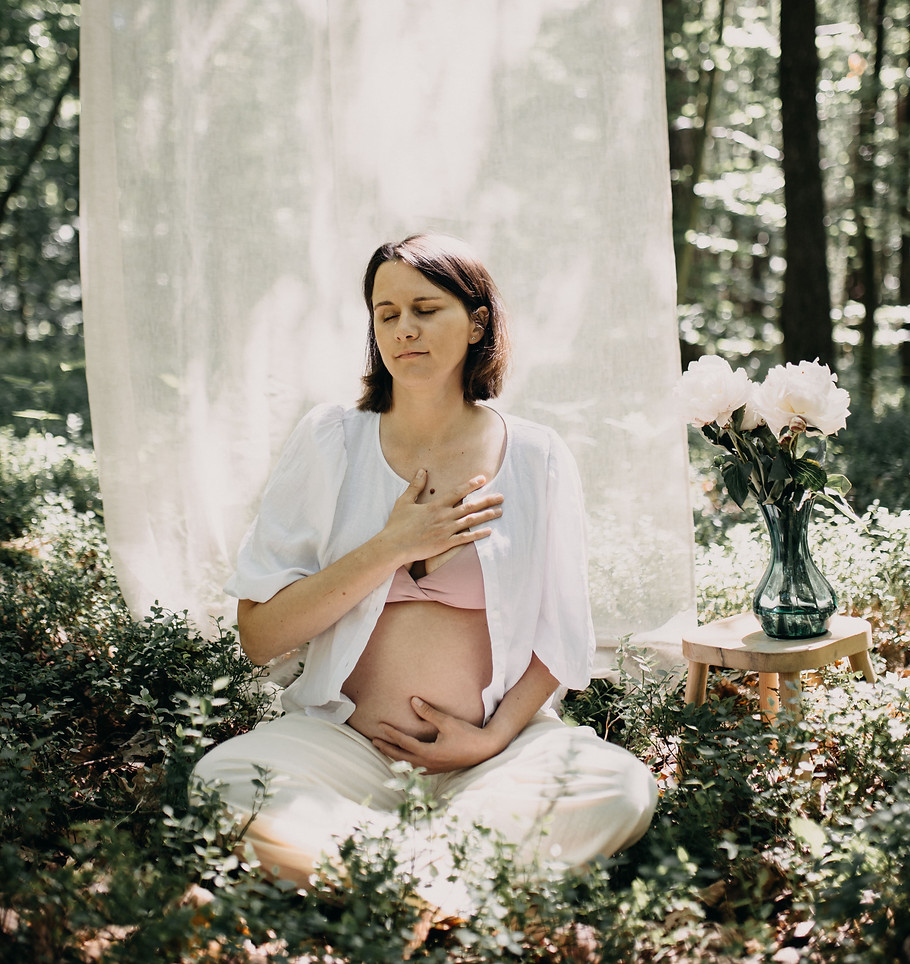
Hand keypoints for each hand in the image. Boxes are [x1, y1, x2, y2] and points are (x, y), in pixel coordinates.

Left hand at [372, 697, 506, 773]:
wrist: (485, 749)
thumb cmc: (467, 734)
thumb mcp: (447, 721)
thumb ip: (428, 712)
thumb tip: (413, 701)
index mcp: (429, 753)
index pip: (404, 744)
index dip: (391, 734)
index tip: (380, 726)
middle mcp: (429, 764)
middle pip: (401, 758)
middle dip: (387, 749)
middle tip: (373, 741)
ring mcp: (434, 768)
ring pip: (408, 765)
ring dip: (396, 757)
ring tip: (385, 750)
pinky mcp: (439, 768)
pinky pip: (417, 768)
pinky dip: (407, 763)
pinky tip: (405, 760)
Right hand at [382, 471, 502, 566]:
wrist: (394, 546)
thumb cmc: (397, 524)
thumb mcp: (404, 501)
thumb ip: (415, 486)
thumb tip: (422, 470)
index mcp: (435, 506)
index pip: (457, 492)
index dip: (470, 485)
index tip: (483, 479)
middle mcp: (443, 517)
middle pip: (469, 506)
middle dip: (487, 501)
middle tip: (501, 497)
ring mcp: (445, 531)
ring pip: (470, 521)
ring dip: (486, 516)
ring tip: (499, 512)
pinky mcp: (445, 544)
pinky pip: (465, 538)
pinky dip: (477, 534)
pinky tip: (489, 531)